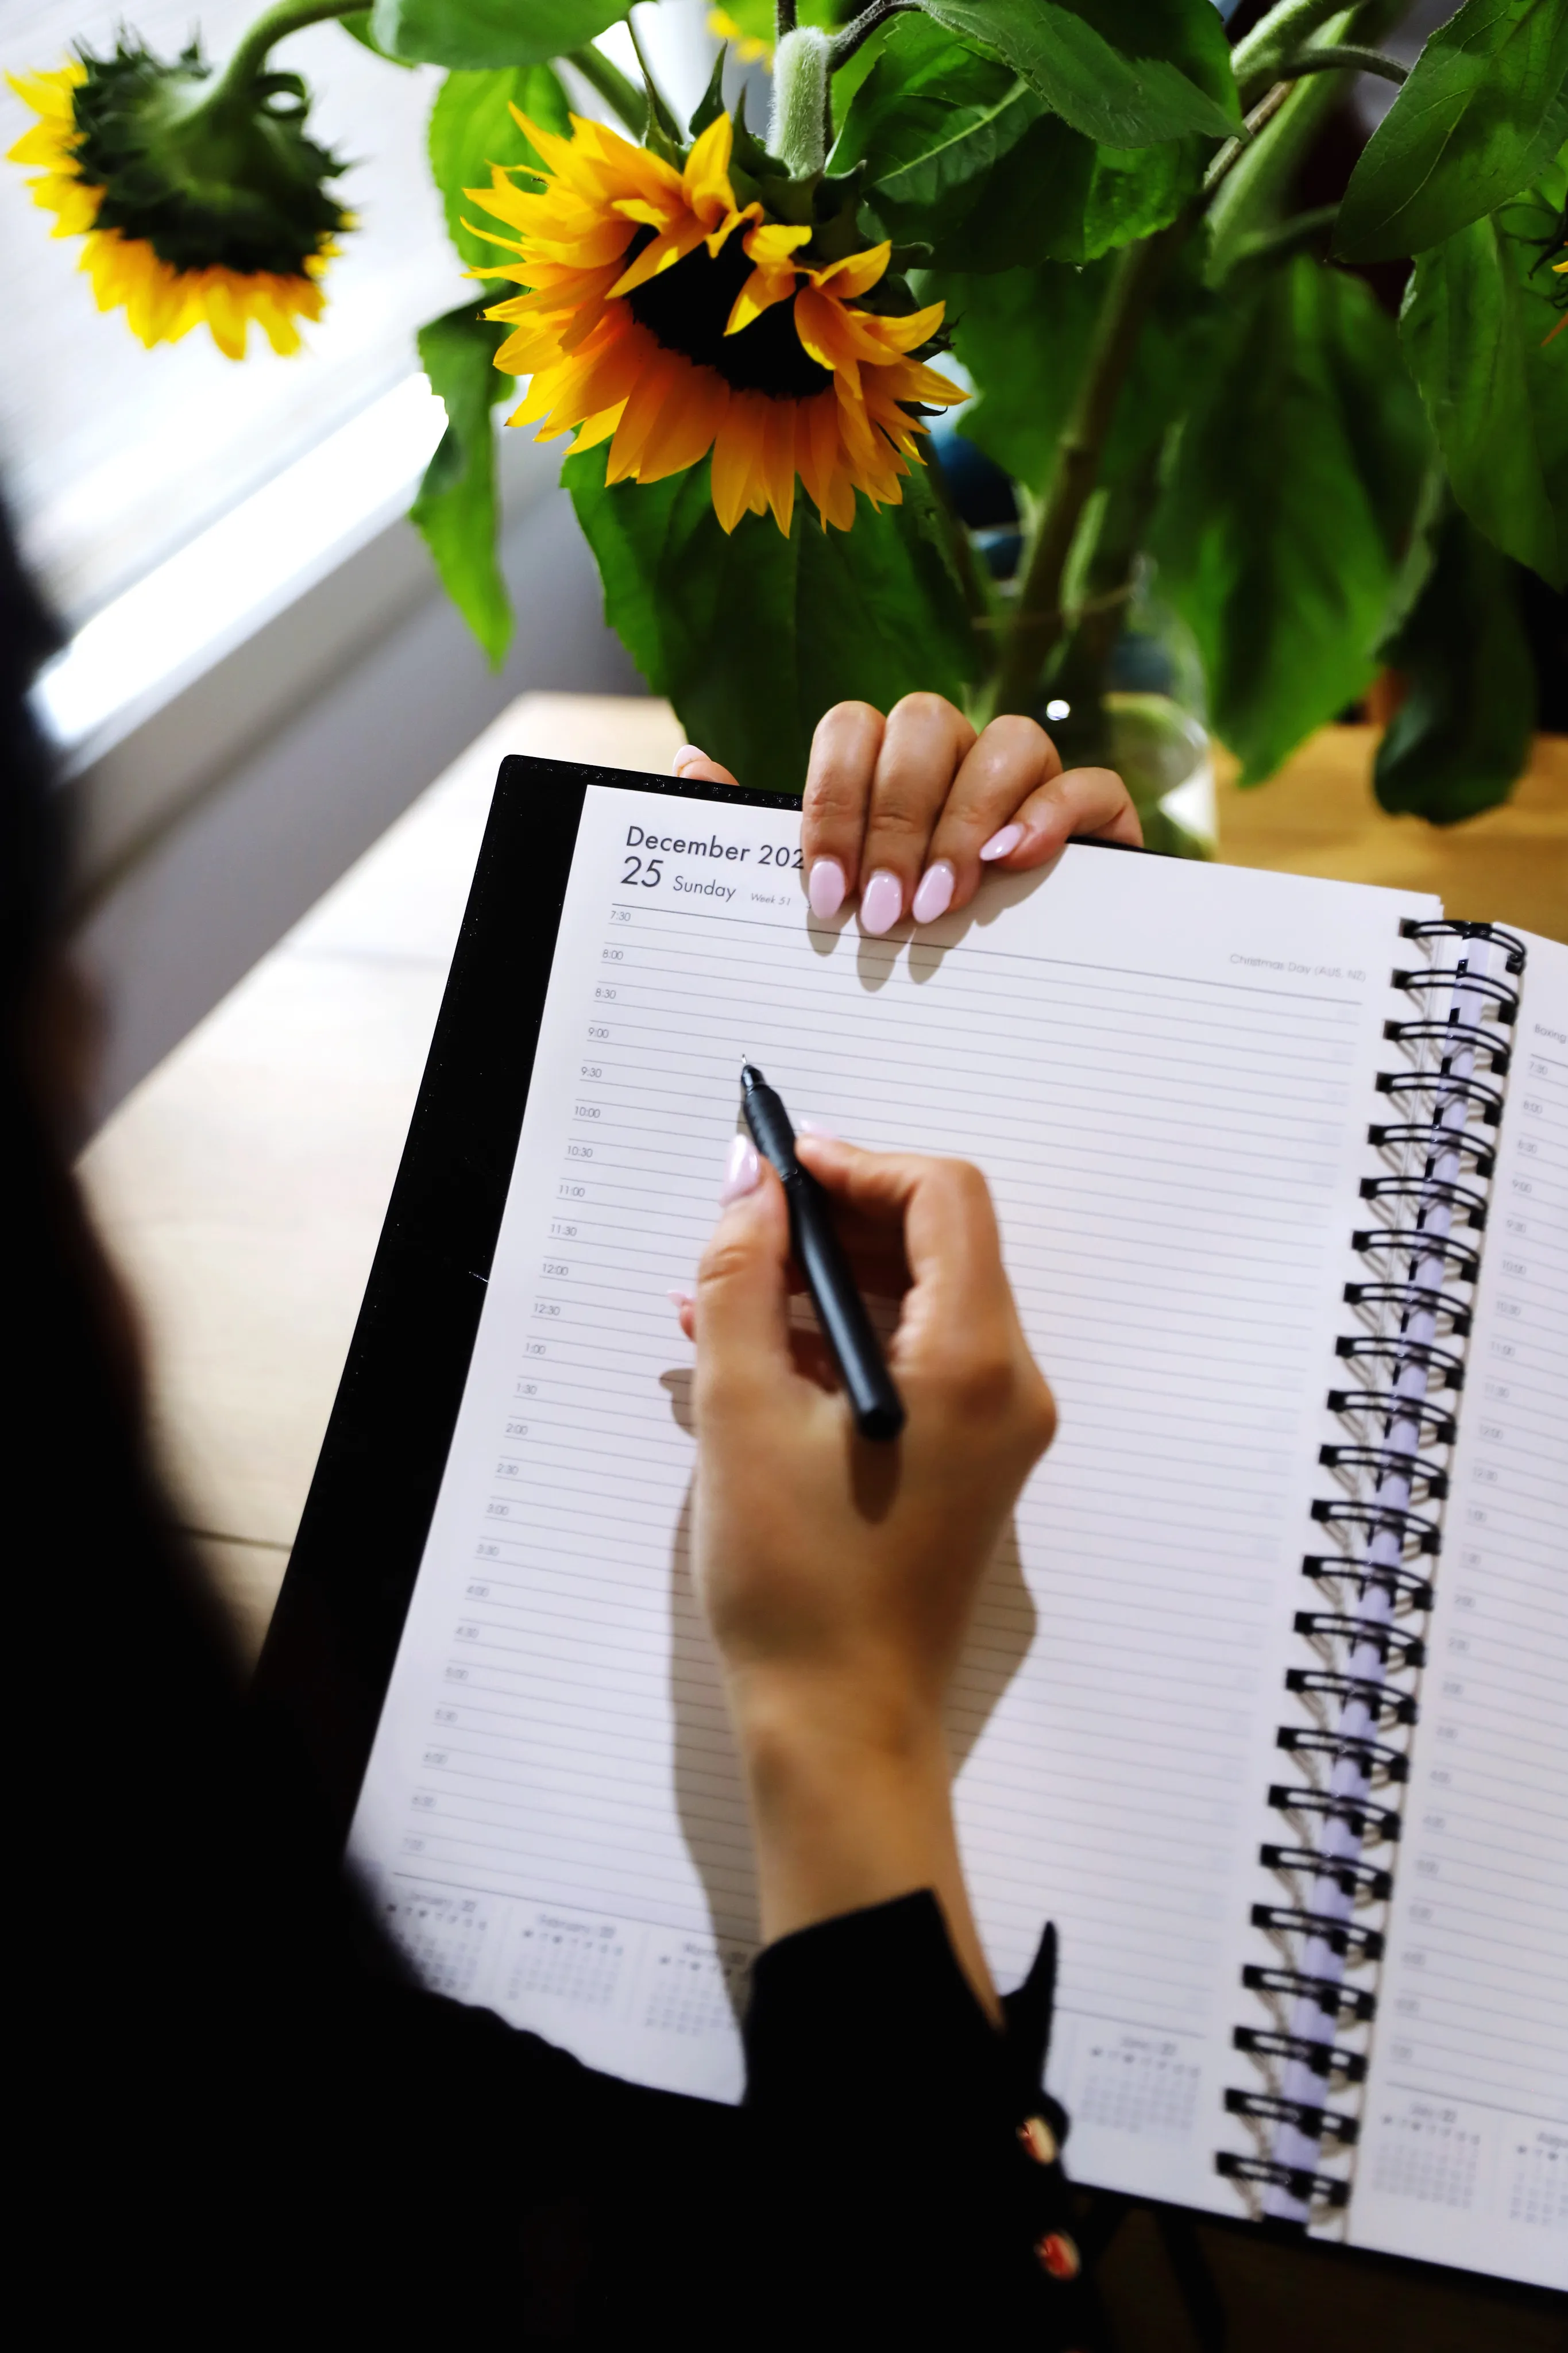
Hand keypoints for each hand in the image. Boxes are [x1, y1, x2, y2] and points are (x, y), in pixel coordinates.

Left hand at [673, 691, 1140, 931]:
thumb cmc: (902, 948)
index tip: (829, 893)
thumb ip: (753, 837)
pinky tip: (1016, 859)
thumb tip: (690, 765)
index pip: (851, 730)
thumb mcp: (824, 900)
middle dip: (896, 821)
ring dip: (966, 817)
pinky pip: (1085, 781)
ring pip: (1007, 738)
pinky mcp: (1095, 817)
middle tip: (886, 911)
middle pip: (924, 723)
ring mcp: (1029, 780)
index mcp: (885, 770)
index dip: (834, 803)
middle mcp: (956, 759)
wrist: (1015, 1014)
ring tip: (946, 900)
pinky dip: (1050, 812)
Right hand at [673, 1135, 1055, 2006]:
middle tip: (736, 1231)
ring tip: (715, 1300)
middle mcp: (1009, 1385)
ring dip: (820, 1283)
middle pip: (934, 1244)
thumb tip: (749, 1184)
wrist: (838, 1726)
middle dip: (830, 1223)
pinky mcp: (964, 1462)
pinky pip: (908, 1361)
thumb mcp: (743, 1411)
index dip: (856, 1166)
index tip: (776, 1172)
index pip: (944, 1197)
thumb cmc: (797, 1584)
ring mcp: (993, 1428)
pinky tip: (747, 1357)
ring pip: (914, 1303)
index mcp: (976, 1362)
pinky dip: (836, 1342)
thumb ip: (741, 1278)